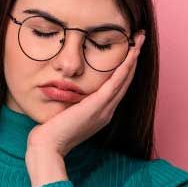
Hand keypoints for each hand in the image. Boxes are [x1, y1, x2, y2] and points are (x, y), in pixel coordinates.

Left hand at [27, 31, 145, 156]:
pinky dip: (126, 67)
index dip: (124, 68)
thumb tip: (64, 89)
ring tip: (140, 39)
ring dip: (134, 58)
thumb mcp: (63, 112)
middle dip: (133, 58)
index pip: (116, 86)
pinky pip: (117, 82)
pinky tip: (132, 53)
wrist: (48, 147)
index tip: (128, 51)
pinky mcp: (98, 105)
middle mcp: (106, 111)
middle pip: (125, 81)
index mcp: (100, 113)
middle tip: (140, 39)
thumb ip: (69, 102)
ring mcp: (104, 109)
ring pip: (125, 79)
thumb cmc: (50, 132)